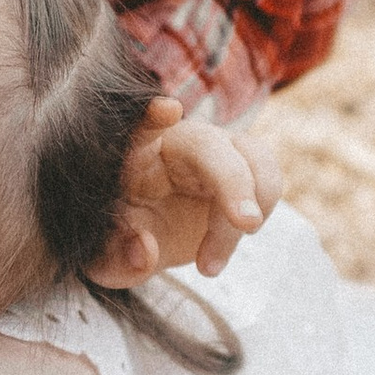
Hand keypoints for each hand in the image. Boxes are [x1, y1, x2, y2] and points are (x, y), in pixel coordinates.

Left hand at [95, 97, 278, 284]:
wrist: (154, 239)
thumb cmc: (125, 236)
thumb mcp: (107, 258)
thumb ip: (117, 260)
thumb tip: (146, 251)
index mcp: (134, 155)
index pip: (140, 128)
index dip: (153, 117)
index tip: (166, 110)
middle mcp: (176, 143)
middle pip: (209, 145)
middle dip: (233, 181)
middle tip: (247, 223)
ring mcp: (214, 149)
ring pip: (251, 158)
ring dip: (247, 210)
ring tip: (208, 264)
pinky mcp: (242, 164)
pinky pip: (267, 177)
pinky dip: (261, 212)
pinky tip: (229, 243)